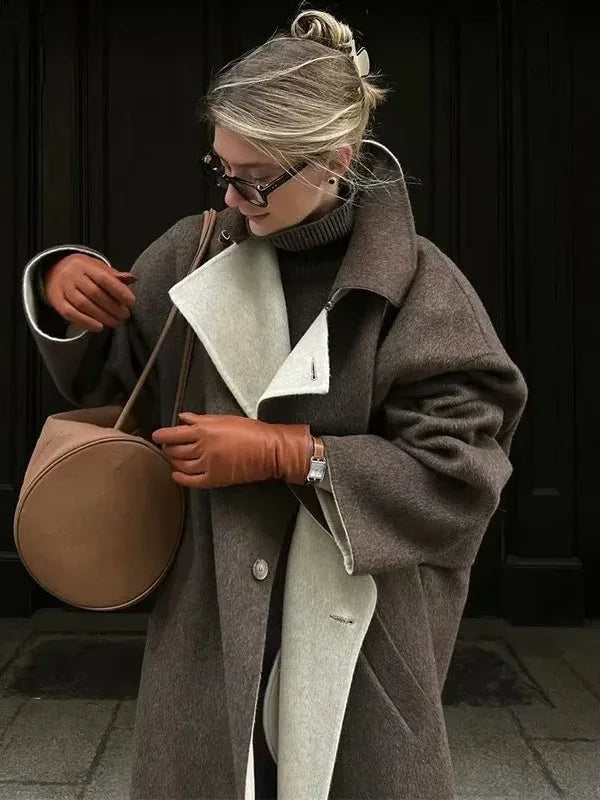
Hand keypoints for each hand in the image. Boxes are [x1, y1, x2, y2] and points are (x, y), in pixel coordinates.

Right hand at [44, 253, 136, 332]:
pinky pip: (70, 314)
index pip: (104, 278)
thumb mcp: (98, 268)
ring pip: (83, 304)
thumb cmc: (84, 272)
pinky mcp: (57, 301)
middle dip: (112, 307)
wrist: (55, 271)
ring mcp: (63, 288)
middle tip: (125, 316)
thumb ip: (114, 276)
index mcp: (85, 265)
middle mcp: (72, 275)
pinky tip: (99, 327)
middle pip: (94, 293)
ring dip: (102, 316)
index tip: (131, 302)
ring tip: (116, 322)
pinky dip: (85, 322)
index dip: (119, 291)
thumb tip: (132, 279)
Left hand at [151, 412, 311, 488]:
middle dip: (168, 448)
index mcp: (203, 430)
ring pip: (180, 466)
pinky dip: (181, 479)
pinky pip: (191, 481)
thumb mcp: (224, 418)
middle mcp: (201, 448)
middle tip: (168, 447)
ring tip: (174, 458)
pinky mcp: (214, 479)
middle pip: (174, 451)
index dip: (161, 436)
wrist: (268, 450)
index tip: (156, 436)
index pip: (173, 434)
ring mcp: (207, 465)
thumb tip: (183, 418)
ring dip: (174, 462)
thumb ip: (201, 419)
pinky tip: (176, 475)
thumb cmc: (249, 431)